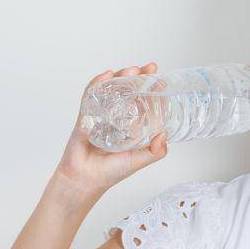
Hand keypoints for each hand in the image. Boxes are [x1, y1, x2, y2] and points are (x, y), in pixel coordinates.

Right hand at [53, 62, 168, 195]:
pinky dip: (97, 84)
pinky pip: (90, 96)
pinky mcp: (85, 115)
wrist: (84, 179)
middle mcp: (117, 118)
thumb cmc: (110, 172)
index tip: (160, 78)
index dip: (151, 89)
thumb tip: (165, 135)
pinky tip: (106, 76)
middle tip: (147, 69)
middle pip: (128, 91)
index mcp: (131, 127)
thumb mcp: (139, 161)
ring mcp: (101, 115)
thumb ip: (155, 151)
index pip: (143, 102)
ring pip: (111, 90)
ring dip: (120, 78)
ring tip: (130, 71)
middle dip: (137, 78)